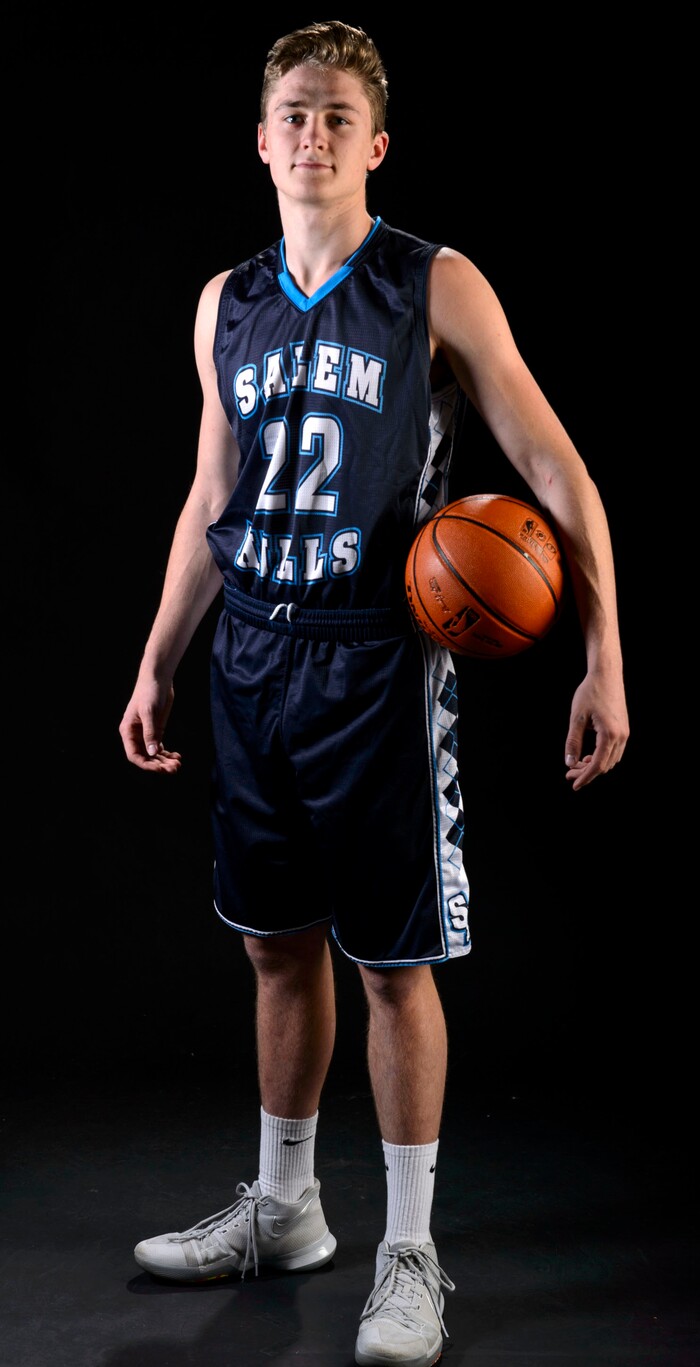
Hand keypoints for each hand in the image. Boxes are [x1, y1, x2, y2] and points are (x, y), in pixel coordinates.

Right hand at [119, 679, 181, 772]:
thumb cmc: (149, 692)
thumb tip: (152, 752)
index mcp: (128, 731)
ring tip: (178, 764)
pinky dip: (168, 754)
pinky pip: (160, 748)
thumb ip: (150, 732)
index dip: (146, 764)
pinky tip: (177, 756)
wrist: (158, 679)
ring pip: (154, 754)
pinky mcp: (156, 731)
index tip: (159, 769)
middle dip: (159, 765)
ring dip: (165, 761)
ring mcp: (146, 734)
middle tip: (174, 768)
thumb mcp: (149, 712)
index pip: (134, 755)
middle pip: (145, 757)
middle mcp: (136, 735)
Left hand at [564, 672, 628, 790]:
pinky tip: (589, 755)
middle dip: (587, 772)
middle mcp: (621, 737)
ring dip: (594, 766)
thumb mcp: (577, 718)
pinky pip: (614, 751)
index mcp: (609, 735)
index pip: (597, 765)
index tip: (573, 784)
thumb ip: (573, 742)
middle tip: (569, 773)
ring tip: (577, 764)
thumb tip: (569, 763)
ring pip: (610, 760)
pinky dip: (602, 757)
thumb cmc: (590, 692)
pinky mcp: (624, 729)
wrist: (606, 674)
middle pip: (604, 766)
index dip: (585, 777)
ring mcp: (625, 733)